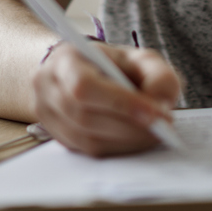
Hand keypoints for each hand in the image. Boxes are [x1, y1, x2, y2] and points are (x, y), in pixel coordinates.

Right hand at [32, 41, 181, 156]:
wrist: (81, 74)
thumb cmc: (111, 65)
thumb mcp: (138, 59)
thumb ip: (158, 75)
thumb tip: (162, 104)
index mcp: (65, 60)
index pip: (84, 86)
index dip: (120, 103)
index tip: (156, 114)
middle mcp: (47, 88)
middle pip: (84, 116)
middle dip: (129, 125)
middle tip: (164, 127)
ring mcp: (48, 116)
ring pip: (86, 139)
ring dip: (126, 141)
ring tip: (154, 133)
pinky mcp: (57, 137)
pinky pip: (87, 152)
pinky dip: (118, 149)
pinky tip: (136, 140)